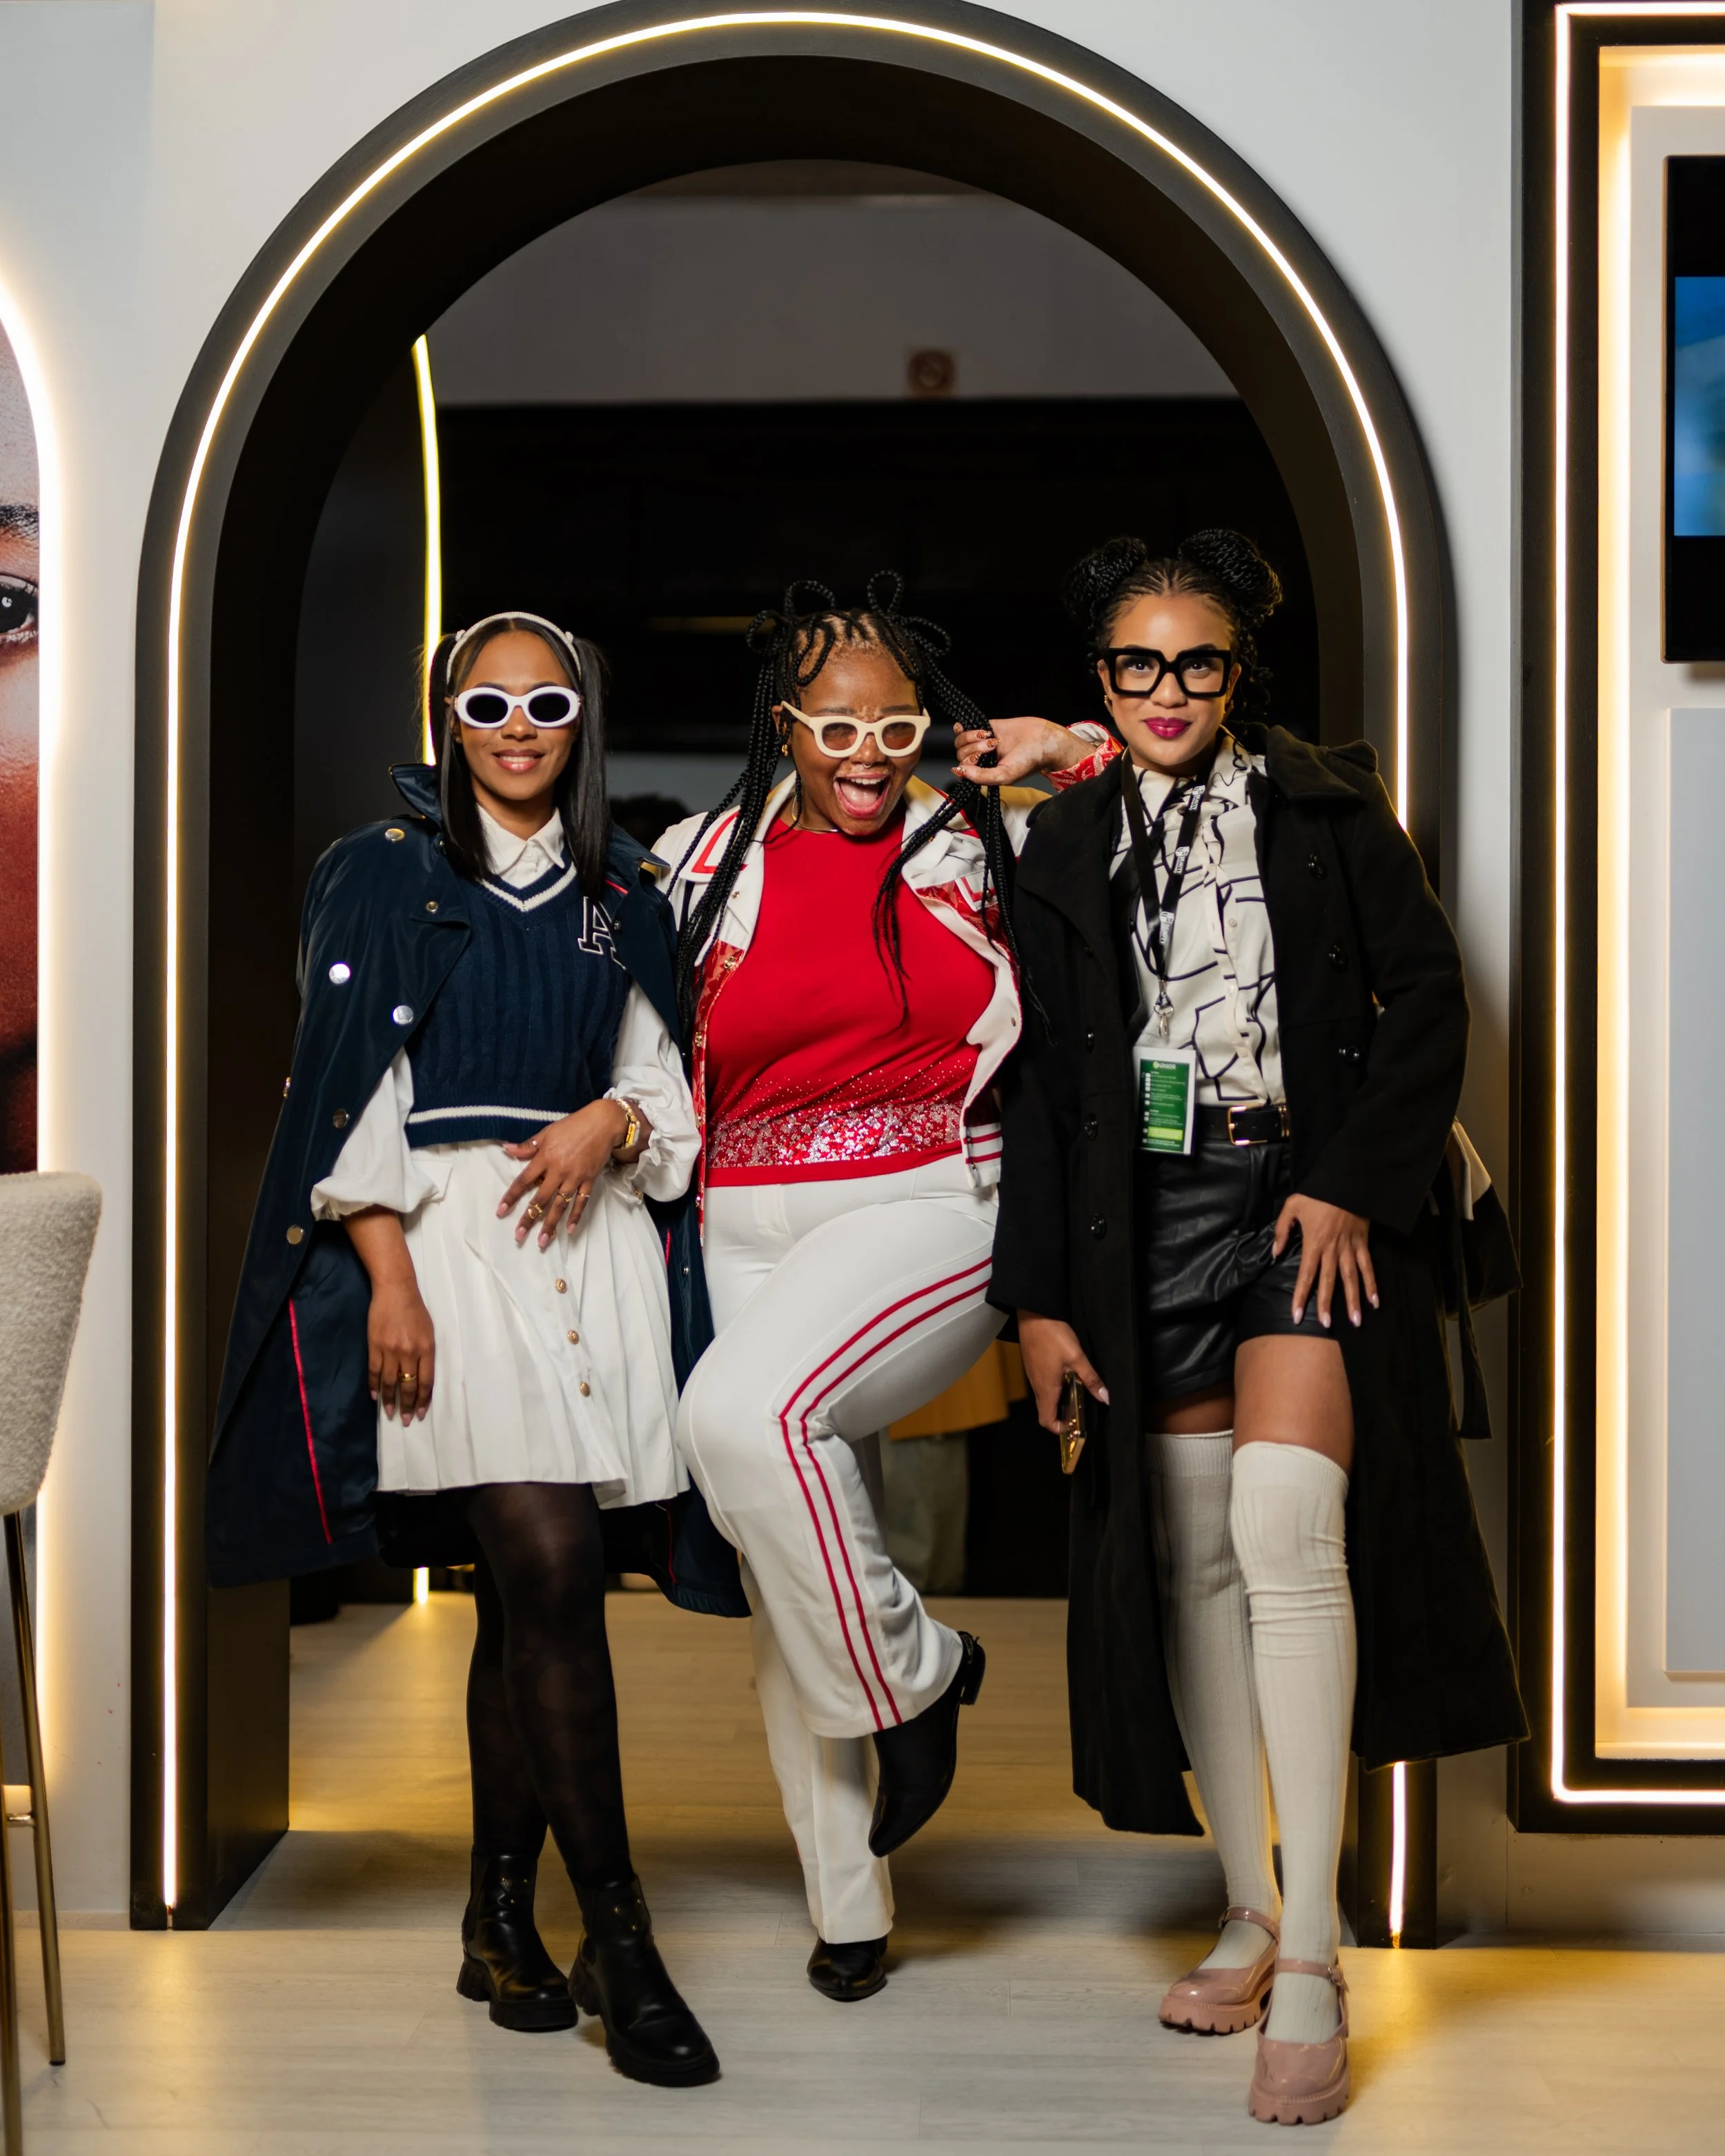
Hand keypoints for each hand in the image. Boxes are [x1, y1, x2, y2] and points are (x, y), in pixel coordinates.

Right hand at [366, 1275, 435, 1423]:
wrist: (395, 1290)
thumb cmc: (415, 1310)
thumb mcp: (429, 1331)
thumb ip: (426, 1353)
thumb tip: (421, 1375)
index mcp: (426, 1348)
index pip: (426, 1382)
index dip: (422, 1400)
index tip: (420, 1413)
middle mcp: (409, 1352)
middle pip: (408, 1385)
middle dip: (407, 1405)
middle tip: (405, 1420)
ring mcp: (391, 1350)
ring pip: (390, 1382)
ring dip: (389, 1400)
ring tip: (390, 1414)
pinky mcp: (374, 1346)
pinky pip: (374, 1371)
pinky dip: (374, 1386)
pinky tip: (375, 1396)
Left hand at [499, 1100, 632, 1246]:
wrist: (602, 1123)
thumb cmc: (573, 1125)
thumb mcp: (547, 1132)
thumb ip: (528, 1146)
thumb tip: (507, 1149)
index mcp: (545, 1158)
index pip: (524, 1181)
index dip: (511, 1196)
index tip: (501, 1211)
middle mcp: (558, 1171)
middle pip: (540, 1199)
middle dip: (529, 1218)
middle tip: (519, 1235)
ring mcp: (575, 1178)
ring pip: (560, 1205)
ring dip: (550, 1224)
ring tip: (542, 1241)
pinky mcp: (589, 1181)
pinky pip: (581, 1202)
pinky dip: (576, 1216)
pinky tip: (569, 1230)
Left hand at [953, 717, 1091, 785]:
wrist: (1042, 739)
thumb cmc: (1029, 760)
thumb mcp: (1004, 775)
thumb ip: (981, 777)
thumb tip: (959, 772)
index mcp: (986, 773)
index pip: (964, 772)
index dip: (966, 765)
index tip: (979, 760)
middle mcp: (982, 759)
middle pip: (961, 755)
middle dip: (974, 749)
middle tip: (992, 746)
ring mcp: (982, 743)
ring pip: (962, 741)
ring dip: (972, 738)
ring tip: (991, 737)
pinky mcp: (986, 727)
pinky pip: (966, 728)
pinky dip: (962, 728)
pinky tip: (963, 727)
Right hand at [1017, 1311, 1109, 1432]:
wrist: (1032, 1314)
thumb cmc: (1052, 1335)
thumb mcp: (1076, 1356)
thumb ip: (1090, 1378)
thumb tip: (1105, 1397)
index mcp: (1047, 1388)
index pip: (1046, 1420)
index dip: (1059, 1429)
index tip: (1073, 1425)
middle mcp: (1037, 1385)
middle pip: (1045, 1411)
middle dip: (1061, 1416)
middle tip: (1079, 1411)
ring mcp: (1033, 1375)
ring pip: (1044, 1398)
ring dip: (1059, 1401)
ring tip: (1077, 1392)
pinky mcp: (1033, 1366)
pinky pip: (1042, 1385)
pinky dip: (1054, 1388)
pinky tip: (1066, 1376)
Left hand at [1273, 1194, 1378, 1328]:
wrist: (1346, 1181)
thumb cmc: (1318, 1193)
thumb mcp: (1292, 1206)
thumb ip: (1282, 1230)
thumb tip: (1276, 1253)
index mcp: (1313, 1243)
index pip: (1305, 1275)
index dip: (1301, 1296)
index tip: (1297, 1315)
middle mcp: (1332, 1250)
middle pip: (1329, 1281)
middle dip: (1327, 1305)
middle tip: (1326, 1325)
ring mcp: (1349, 1248)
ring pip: (1351, 1278)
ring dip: (1353, 1300)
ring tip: (1357, 1321)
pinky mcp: (1363, 1243)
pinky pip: (1368, 1266)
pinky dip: (1372, 1284)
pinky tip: (1375, 1301)